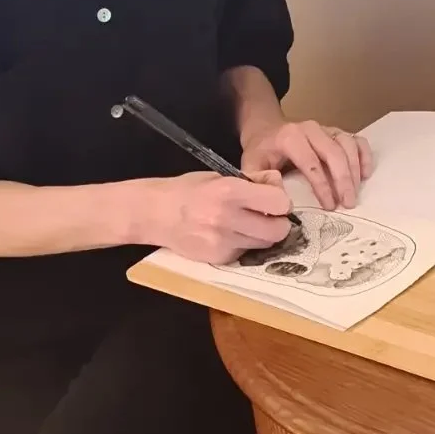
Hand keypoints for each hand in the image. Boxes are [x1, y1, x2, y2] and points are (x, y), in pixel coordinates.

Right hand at [123, 172, 294, 264]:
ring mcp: (222, 242)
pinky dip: (244, 245)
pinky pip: (246, 253)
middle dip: (278, 224)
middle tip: (268, 217)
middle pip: (278, 231)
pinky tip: (228, 235)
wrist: (153, 213)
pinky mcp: (218, 258)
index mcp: (229, 191)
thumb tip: (277, 183)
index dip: (281, 203)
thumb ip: (251, 181)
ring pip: (265, 245)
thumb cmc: (188, 190)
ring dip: (262, 235)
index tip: (274, 201)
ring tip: (246, 224)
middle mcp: (227, 218)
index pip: (278, 203)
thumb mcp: (219, 176)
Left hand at [241, 119, 373, 210]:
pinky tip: (365, 175)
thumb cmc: (261, 152)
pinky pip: (357, 140)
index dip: (322, 185)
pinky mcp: (336, 132)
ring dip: (355, 171)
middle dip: (343, 180)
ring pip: (348, 145)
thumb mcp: (252, 165)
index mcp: (290, 137)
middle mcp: (311, 129)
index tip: (329, 206)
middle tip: (348, 204)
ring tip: (354, 194)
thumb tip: (279, 196)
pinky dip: (364, 156)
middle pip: (334, 153)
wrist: (267, 131)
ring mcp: (326, 128)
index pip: (311, 162)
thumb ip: (259, 180)